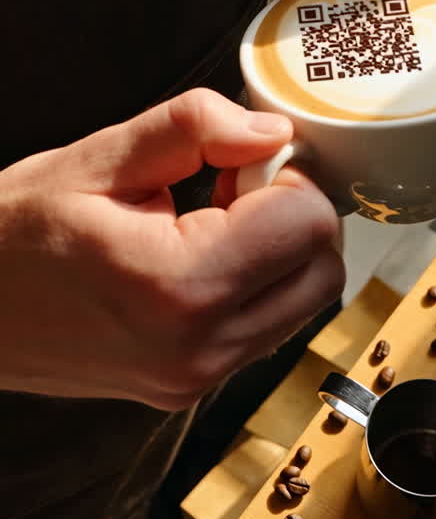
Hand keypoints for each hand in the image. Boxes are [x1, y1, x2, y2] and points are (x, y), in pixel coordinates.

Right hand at [0, 89, 342, 408]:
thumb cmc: (11, 234)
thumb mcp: (97, 159)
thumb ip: (195, 129)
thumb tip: (272, 132)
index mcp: (180, 287)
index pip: (308, 225)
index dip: (285, 176)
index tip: (239, 161)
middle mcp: (199, 350)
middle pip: (321, 272)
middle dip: (294, 215)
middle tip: (230, 186)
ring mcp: (194, 380)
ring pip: (302, 304)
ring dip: (278, 253)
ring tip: (208, 219)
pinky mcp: (186, 390)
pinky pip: (264, 328)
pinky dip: (255, 285)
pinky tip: (197, 254)